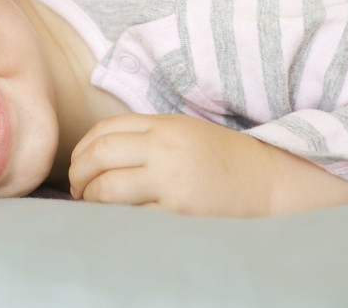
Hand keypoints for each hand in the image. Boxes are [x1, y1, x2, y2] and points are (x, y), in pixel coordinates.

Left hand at [68, 114, 347, 216]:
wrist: (269, 182)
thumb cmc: (224, 159)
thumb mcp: (185, 132)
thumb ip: (147, 136)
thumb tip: (99, 152)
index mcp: (164, 125)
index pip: (105, 130)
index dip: (83, 149)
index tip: (80, 166)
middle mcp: (164, 148)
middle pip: (99, 156)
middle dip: (79, 175)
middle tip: (78, 189)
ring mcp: (171, 180)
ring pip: (107, 189)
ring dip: (92, 199)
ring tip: (93, 206)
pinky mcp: (179, 211)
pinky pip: (133, 217)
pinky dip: (116, 220)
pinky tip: (117, 223)